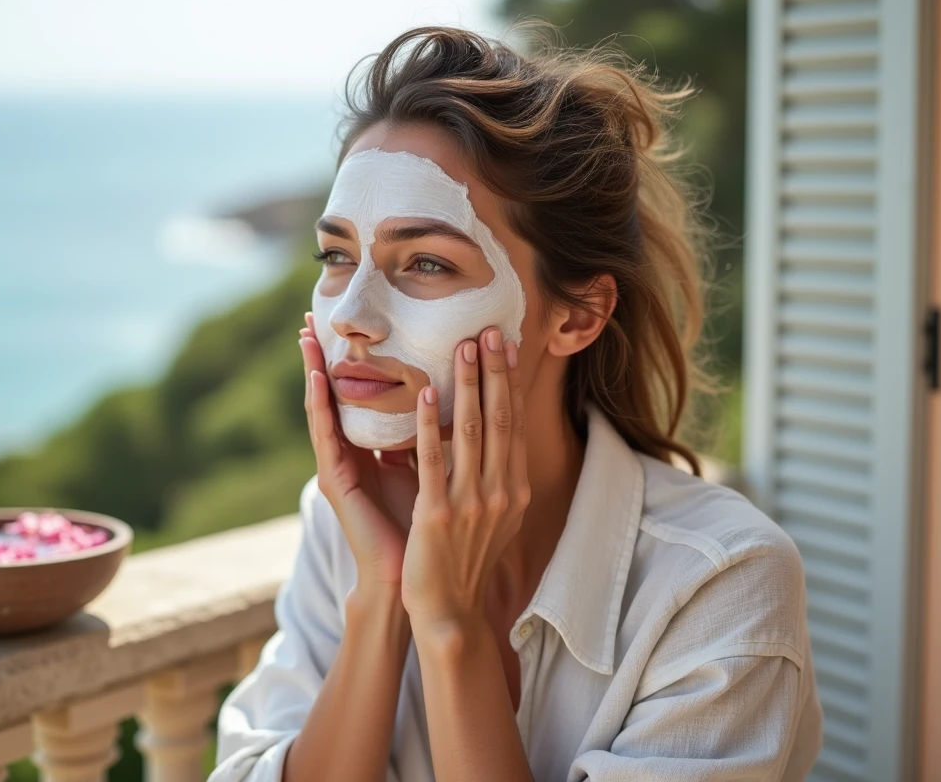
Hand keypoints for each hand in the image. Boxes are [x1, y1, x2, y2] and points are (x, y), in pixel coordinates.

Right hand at [299, 313, 418, 594]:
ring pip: (322, 408)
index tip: (342, 326)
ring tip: (305, 335)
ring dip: (312, 370)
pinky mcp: (337, 482)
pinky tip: (316, 377)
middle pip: (332, 395)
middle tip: (310, 316)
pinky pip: (326, 435)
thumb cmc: (423, 527)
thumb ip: (426, 437)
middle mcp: (349, 453)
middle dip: (320, 357)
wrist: (415, 577)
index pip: (355, 395)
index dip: (348, 361)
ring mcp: (338, 466)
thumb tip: (446, 399)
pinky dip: (320, 404)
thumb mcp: (428, 469)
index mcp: (369, 449)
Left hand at [401, 326, 530, 635]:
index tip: (507, 345)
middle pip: (500, 419)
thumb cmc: (467, 562)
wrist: (451, 611)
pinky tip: (425, 394)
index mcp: (514, 490)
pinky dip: (431, 425)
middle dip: (495, 371)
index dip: (510, 382)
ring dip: (468, 385)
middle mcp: (500, 492)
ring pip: (472, 431)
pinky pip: (434, 461)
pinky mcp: (437, 515)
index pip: (514, 424)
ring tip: (463, 346)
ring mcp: (470, 503)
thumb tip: (495, 439)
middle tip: (489, 330)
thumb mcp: (494, 517)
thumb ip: (495, 478)